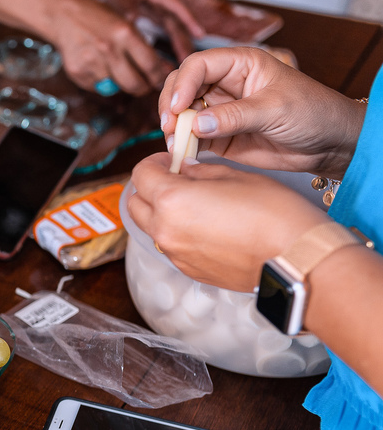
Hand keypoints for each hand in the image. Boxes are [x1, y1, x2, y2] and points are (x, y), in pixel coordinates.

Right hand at [48, 0, 173, 95]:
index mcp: (124, 34)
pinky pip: (96, 87)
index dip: (158, 77)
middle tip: (142, 86)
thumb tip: (159, 68)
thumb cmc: (98, 18)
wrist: (64, 16)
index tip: (158, 81)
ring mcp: (91, 63)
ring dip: (118, 84)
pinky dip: (100, 82)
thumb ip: (140, 47)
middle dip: (141, 88)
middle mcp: (108, 50)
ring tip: (113, 69)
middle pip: (134, 84)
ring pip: (115, 89)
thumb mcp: (124, 25)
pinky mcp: (78, 73)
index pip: (150, 65)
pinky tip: (95, 66)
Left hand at [102, 0, 203, 62]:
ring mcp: (159, 10)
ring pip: (173, 28)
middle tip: (186, 57)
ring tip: (182, 59)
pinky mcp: (154, 16)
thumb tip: (131, 19)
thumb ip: (127, 5)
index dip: (188, 20)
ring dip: (178, 43)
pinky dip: (169, 42)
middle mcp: (161, 2)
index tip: (200, 33)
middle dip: (183, 40)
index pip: (176, 6)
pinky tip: (173, 54)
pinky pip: (165, 30)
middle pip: (176, 22)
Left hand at [128, 152, 326, 290]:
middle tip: (175, 179)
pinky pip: (171, 247)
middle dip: (149, 188)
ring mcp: (174, 253)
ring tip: (193, 203)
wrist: (294, 259)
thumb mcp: (236, 176)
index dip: (154, 162)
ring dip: (161, 212)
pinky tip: (205, 226)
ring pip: (151, 227)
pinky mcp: (187, 270)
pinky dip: (177, 233)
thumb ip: (201, 172)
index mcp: (172, 200)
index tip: (171, 160)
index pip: (141, 174)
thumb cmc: (273, 212)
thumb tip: (185, 170)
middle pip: (136, 204)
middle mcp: (165, 230)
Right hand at [160, 47, 365, 177]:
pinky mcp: (218, 136)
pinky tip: (181, 153)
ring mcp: (219, 111)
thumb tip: (197, 124)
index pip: (199, 65)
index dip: (183, 84)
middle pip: (182, 87)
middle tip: (169, 127)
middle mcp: (225, 84)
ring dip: (173, 128)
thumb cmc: (312, 112)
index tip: (178, 108)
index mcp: (240, 64)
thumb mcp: (275, 109)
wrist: (328, 143)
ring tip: (174, 144)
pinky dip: (182, 146)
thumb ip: (235, 116)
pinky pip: (191, 138)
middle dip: (171, 105)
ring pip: (182, 114)